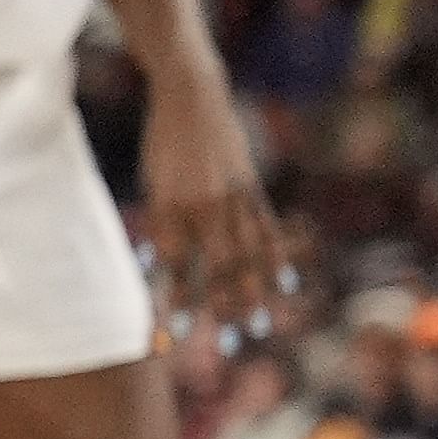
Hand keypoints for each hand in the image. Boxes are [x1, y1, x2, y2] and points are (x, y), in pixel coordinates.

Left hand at [139, 69, 287, 329]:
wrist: (190, 95)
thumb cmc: (162, 142)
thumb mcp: (153, 182)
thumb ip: (160, 223)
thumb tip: (155, 265)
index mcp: (172, 205)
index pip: (175, 266)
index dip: (175, 301)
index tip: (173, 335)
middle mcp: (204, 205)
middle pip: (217, 267)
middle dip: (222, 307)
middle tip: (228, 343)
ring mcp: (233, 196)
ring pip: (246, 253)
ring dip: (253, 292)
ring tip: (259, 325)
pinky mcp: (251, 185)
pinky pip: (267, 227)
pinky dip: (276, 255)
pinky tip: (284, 282)